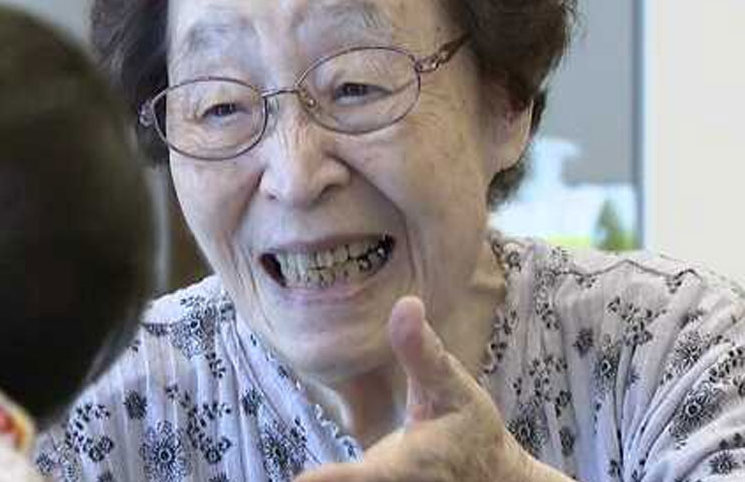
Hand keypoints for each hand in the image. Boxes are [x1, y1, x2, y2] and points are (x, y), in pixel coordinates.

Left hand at [296, 297, 565, 481]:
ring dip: (327, 481)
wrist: (496, 478)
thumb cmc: (472, 429)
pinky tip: (306, 477)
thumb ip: (423, 354)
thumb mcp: (454, 389)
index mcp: (409, 467)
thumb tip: (406, 304)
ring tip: (272, 481)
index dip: (328, 481)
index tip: (299, 480)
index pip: (362, 478)